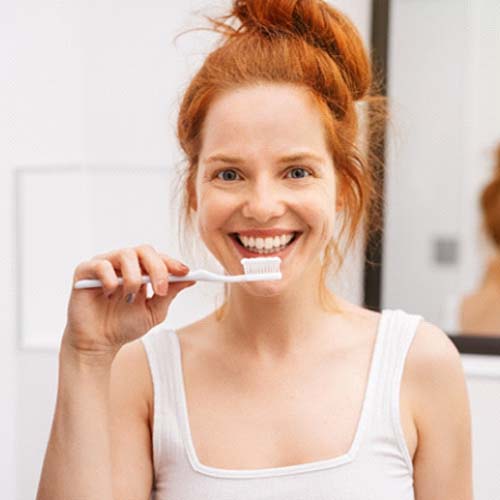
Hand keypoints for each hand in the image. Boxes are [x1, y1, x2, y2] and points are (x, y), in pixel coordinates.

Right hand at [62, 245, 194, 357]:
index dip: (172, 263)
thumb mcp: (154, 312)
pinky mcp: (85, 272)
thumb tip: (190, 278)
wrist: (98, 344)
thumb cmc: (124, 326)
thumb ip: (170, 294)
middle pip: (144, 250)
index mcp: (140, 271)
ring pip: (125, 254)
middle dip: (157, 268)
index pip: (157, 257)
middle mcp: (122, 264)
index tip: (186, 272)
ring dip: (134, 277)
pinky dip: (110, 279)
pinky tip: (110, 294)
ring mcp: (104, 265)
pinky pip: (101, 265)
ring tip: (131, 297)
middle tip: (161, 289)